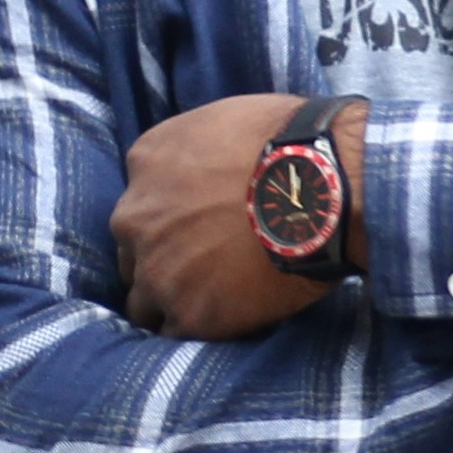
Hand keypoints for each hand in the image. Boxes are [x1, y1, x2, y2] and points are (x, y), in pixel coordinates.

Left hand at [114, 92, 334, 340]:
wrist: (320, 189)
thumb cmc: (288, 144)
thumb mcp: (223, 120)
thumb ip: (195, 150)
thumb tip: (207, 169)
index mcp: (145, 163)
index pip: (140, 200)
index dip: (167, 218)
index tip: (195, 226)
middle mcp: (135, 218)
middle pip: (132, 253)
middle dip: (159, 260)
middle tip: (203, 265)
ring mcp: (157, 270)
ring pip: (144, 301)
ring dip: (169, 301)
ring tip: (210, 301)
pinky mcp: (188, 314)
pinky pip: (175, 332)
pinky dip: (196, 327)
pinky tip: (225, 319)